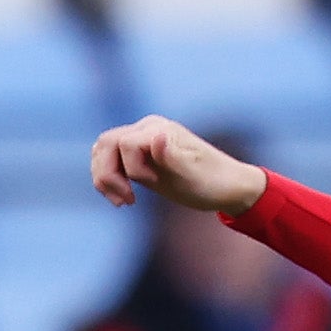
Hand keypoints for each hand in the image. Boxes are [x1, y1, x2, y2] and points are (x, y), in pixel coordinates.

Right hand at [89, 115, 266, 215]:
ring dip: (104, 177)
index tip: (153, 184)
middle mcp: (147, 129)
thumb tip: (157, 136)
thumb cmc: (213, 183)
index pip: (125, 143)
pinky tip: (121, 197)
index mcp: (159, 130)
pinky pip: (109, 159)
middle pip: (105, 144)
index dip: (132, 168)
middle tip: (127, 202)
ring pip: (102, 150)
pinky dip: (108, 178)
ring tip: (122, 202)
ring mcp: (141, 139)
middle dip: (108, 174)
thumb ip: (171, 157)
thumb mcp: (193, 175)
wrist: (228, 187)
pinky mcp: (138, 154)